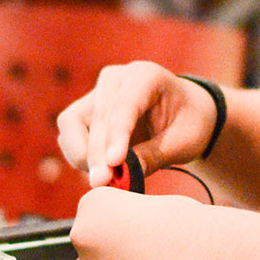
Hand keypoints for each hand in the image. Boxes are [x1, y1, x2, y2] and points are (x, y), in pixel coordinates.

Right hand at [57, 61, 215, 186]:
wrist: (186, 113)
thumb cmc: (189, 123)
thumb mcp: (183, 141)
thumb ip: (153, 155)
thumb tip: (120, 175)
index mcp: (146, 75)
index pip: (124, 106)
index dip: (116, 135)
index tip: (114, 164)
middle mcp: (115, 78)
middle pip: (95, 116)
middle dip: (96, 153)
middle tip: (103, 183)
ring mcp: (97, 92)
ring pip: (71, 123)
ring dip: (81, 154)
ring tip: (105, 178)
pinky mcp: (85, 111)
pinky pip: (69, 134)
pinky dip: (79, 156)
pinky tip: (101, 172)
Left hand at [70, 187, 201, 259]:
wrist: (195, 251)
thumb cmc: (177, 221)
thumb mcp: (143, 201)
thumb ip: (123, 215)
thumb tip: (122, 228)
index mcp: (92, 203)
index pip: (90, 212)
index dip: (111, 218)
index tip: (127, 222)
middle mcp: (84, 234)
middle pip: (85, 241)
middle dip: (104, 244)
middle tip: (134, 244)